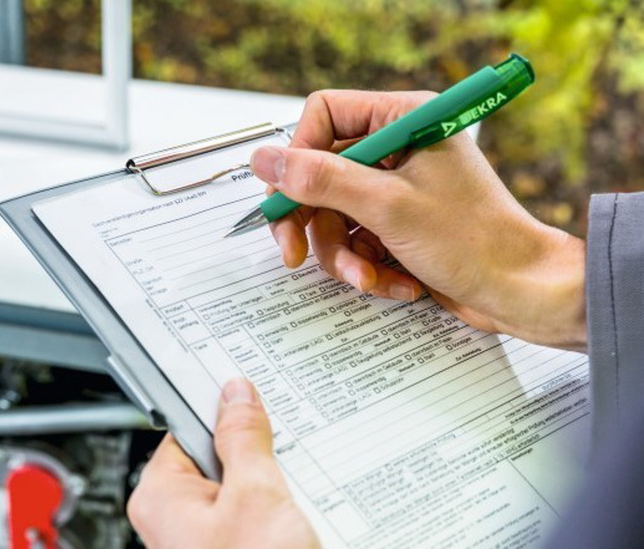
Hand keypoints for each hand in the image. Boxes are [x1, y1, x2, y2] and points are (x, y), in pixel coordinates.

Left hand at [127, 378, 319, 548]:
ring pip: (237, 480)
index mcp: (161, 496)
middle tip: (281, 440)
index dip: (218, 402)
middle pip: (215, 450)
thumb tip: (237, 397)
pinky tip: (295, 503)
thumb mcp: (256, 497)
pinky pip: (248, 506)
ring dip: (267, 475)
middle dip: (251, 443)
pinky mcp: (231, 543)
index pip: (185, 423)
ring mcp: (203, 532)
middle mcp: (174, 514)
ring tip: (292, 484)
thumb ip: (245, 440)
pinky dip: (272, 499)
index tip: (241, 381)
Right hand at [250, 90, 585, 350]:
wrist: (519, 291)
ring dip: (345, 256)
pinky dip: (367, 267)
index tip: (286, 195)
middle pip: (321, 173)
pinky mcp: (397, 224)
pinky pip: (356, 240)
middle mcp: (397, 149)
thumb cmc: (475, 242)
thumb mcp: (388, 207)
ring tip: (369, 277)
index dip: (298, 154)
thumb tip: (265, 160)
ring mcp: (396, 188)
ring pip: (334, 215)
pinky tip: (396, 282)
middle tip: (293, 252)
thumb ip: (321, 180)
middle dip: (312, 221)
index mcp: (403, 119)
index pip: (325, 115)